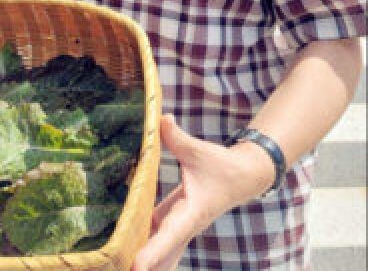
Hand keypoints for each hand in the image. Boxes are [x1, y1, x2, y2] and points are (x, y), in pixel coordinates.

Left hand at [132, 115, 273, 270]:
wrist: (244, 176)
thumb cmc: (222, 165)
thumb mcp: (199, 150)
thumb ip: (176, 137)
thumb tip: (160, 118)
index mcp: (192, 212)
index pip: (169, 235)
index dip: (154, 251)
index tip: (137, 266)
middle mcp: (185, 224)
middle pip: (164, 254)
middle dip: (147, 267)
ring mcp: (180, 226)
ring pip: (162, 252)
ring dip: (146, 263)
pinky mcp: (175, 222)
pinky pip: (158, 241)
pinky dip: (146, 250)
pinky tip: (128, 258)